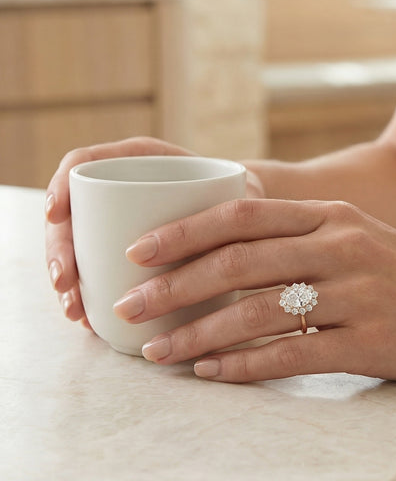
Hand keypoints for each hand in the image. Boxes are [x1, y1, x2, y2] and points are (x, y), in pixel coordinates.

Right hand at [43, 137, 268, 325]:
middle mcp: (123, 189)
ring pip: (78, 248)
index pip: (84, 163)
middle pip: (73, 213)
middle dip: (61, 250)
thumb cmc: (245, 200)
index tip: (55, 214)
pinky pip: (95, 271)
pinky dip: (88, 295)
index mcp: (142, 160)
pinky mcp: (123, 255)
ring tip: (77, 312)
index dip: (61, 185)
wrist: (254, 220)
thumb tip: (221, 242)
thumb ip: (228, 208)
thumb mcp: (238, 194)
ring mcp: (118, 223)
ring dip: (69, 281)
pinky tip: (88, 320)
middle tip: (66, 283)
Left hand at [118, 198, 395, 392]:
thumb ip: (308, 239)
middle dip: (173, 285)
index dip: (183, 231)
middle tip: (126, 306)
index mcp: (336, 216)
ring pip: (256, 311)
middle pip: (238, 261)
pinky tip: (210, 376)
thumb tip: (228, 259)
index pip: (243, 213)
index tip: (137, 251)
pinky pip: (291, 357)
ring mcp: (360, 294)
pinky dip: (242, 367)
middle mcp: (344, 245)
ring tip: (156, 352)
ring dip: (196, 333)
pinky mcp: (372, 343)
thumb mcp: (366, 242)